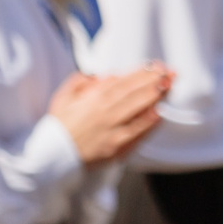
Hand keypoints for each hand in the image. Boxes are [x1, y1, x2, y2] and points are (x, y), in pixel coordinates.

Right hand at [49, 65, 172, 164]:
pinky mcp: (118, 148)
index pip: (123, 82)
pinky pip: (138, 133)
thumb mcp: (63, 99)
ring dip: (156, 96)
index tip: (157, 66)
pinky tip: (161, 113)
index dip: (142, 73)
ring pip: (138, 109)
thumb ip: (80, 82)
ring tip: (170, 85)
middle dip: (154, 80)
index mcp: (92, 99)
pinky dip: (150, 122)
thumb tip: (104, 75)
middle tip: (171, 72)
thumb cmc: (59, 127)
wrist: (51, 157)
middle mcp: (104, 113)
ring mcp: (112, 131)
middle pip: (134, 93)